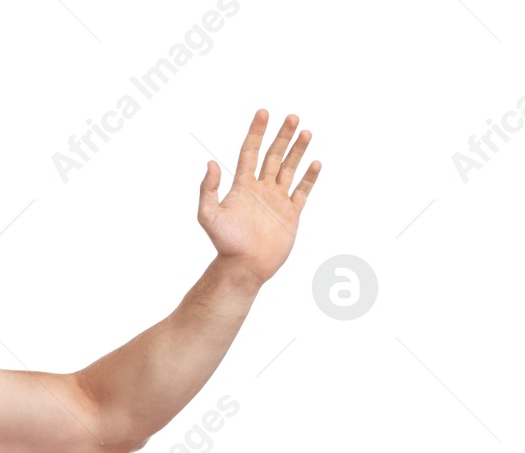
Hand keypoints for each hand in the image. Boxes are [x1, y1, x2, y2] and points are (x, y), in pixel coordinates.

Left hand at [197, 109, 320, 285]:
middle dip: (282, 136)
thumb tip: (210, 163)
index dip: (256, 132)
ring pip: (289, 169)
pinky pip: (302, 191)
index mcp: (242, 186)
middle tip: (292, 117)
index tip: (264, 112)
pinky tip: (315, 163)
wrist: (244, 267)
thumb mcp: (209, 215)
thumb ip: (208, 190)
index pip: (250, 151)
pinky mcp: (290, 214)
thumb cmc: (225, 243)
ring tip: (306, 132)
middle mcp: (260, 189)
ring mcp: (276, 200)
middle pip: (273, 155)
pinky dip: (309, 177)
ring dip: (297, 151)